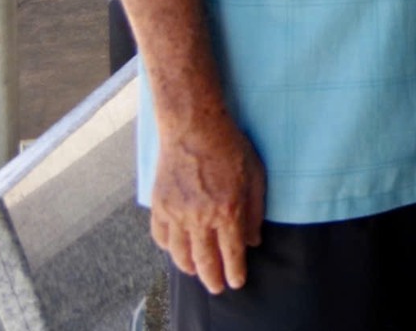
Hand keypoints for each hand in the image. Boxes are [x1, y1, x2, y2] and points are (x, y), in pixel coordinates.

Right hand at [150, 113, 265, 293]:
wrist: (193, 128)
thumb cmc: (230, 147)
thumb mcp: (255, 176)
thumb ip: (255, 211)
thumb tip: (254, 240)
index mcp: (227, 211)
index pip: (232, 253)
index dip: (234, 272)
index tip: (236, 283)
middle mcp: (200, 217)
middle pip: (204, 260)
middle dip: (212, 278)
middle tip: (216, 288)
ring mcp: (176, 213)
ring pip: (180, 254)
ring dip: (189, 268)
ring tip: (197, 273)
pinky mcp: (159, 206)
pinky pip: (161, 237)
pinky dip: (169, 249)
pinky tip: (176, 251)